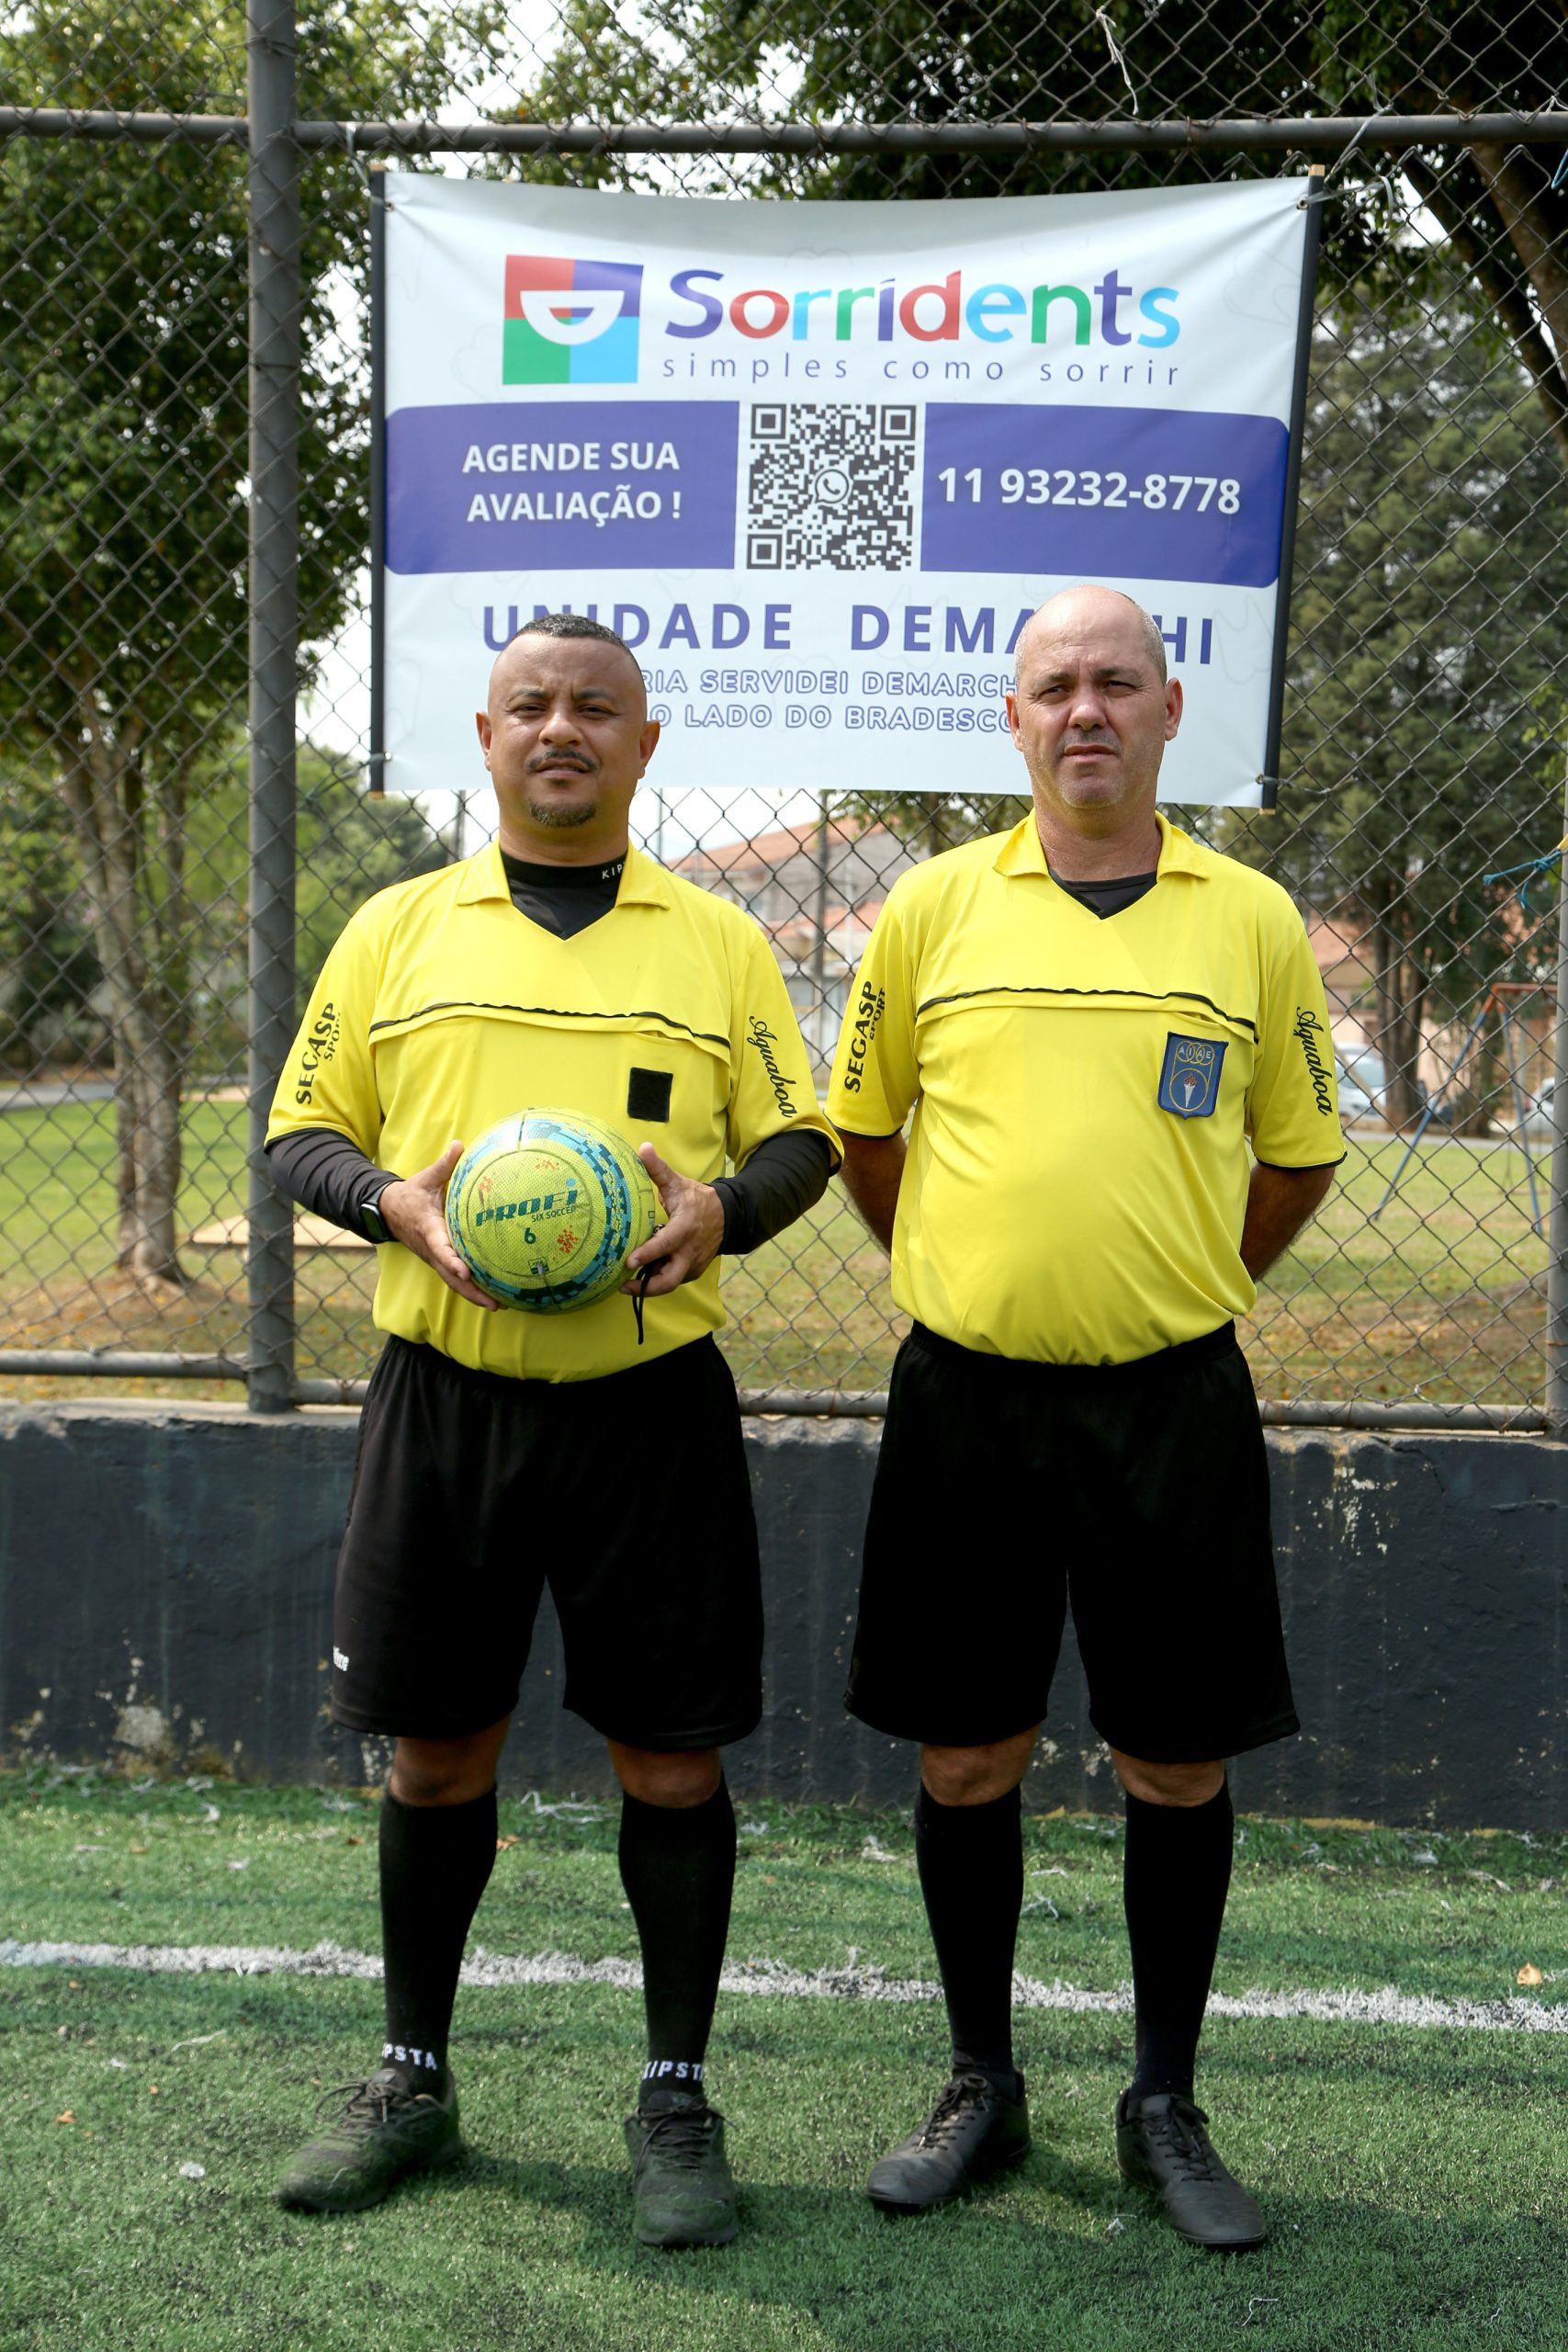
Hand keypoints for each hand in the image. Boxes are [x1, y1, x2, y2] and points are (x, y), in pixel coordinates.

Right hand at [376, 1141, 500, 1311]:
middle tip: (495, 1304)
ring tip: (499, 1306)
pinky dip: (471, 1290)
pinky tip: (492, 1296)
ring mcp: (435, 1259)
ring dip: (474, 1296)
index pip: (440, 1249)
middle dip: (472, 1291)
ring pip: (454, 1282)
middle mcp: (431, 1250)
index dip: (453, 1261)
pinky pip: (455, 1279)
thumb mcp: (425, 1179)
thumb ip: (444, 1165)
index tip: (466, 1271)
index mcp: (429, 1230)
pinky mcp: (439, 1261)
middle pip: (451, 1276)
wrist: (390, 1211)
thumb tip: (459, 1144)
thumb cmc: (411, 1194)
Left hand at [623, 1142, 724, 1297]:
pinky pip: (673, 1280)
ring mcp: (692, 1264)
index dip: (647, 1255)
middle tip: (622, 1285)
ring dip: (649, 1284)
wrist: (727, 1216)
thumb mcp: (678, 1183)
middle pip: (669, 1280)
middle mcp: (690, 1251)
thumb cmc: (697, 1199)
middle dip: (646, 1288)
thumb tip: (643, 1147)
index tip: (628, 1262)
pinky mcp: (692, 1271)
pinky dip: (658, 1279)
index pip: (665, 1244)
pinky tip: (642, 1275)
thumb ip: (658, 1169)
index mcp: (685, 1228)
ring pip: (669, 1283)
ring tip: (626, 1282)